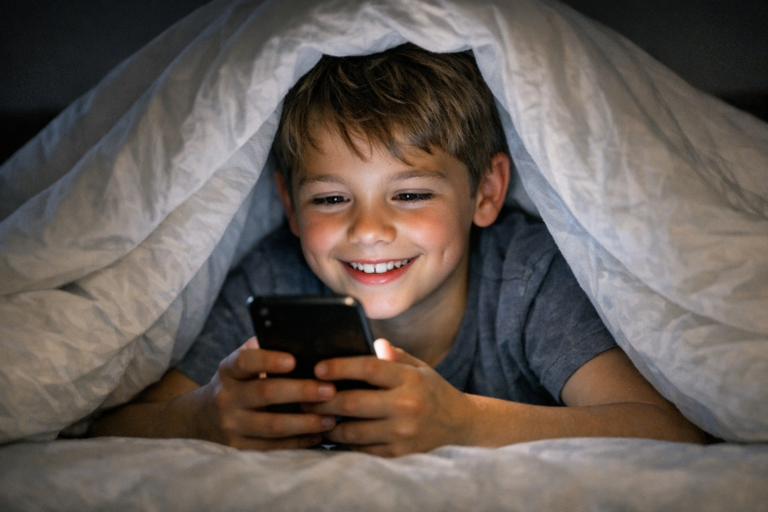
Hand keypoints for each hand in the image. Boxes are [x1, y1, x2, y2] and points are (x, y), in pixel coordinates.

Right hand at [200, 337, 337, 449]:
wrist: (204, 417)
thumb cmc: (238, 383)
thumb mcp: (241, 364)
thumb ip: (264, 350)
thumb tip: (303, 342)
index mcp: (229, 370)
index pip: (245, 362)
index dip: (268, 360)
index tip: (294, 361)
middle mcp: (226, 397)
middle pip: (265, 393)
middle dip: (301, 391)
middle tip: (330, 390)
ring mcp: (231, 425)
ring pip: (272, 425)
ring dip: (305, 423)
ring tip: (331, 419)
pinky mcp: (239, 447)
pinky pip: (272, 447)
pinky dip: (298, 442)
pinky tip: (318, 436)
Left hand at [303, 339, 475, 456]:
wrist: (459, 424)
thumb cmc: (430, 389)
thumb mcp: (418, 366)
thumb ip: (393, 355)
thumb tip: (371, 341)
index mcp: (409, 379)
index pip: (369, 368)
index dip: (340, 367)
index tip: (317, 367)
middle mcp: (406, 406)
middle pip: (354, 403)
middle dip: (323, 399)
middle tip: (302, 396)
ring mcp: (402, 433)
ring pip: (352, 430)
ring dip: (327, 424)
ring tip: (310, 415)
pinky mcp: (398, 453)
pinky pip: (361, 449)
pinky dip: (342, 442)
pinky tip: (329, 433)